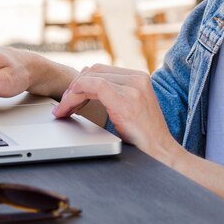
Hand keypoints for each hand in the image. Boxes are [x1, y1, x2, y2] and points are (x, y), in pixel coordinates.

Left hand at [53, 64, 180, 164]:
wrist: (161, 153)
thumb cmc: (143, 136)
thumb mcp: (129, 108)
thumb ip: (114, 93)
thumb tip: (87, 84)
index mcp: (138, 77)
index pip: (101, 70)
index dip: (81, 81)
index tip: (69, 97)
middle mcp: (137, 78)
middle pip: (94, 71)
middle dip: (74, 87)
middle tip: (62, 104)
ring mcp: (133, 86)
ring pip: (90, 78)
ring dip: (71, 94)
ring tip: (62, 110)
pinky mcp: (125, 98)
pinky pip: (93, 86)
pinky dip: (76, 95)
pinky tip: (68, 107)